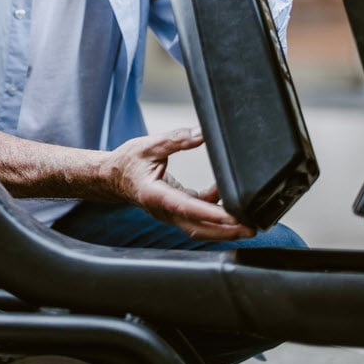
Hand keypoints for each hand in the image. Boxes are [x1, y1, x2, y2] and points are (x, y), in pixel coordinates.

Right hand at [108, 129, 255, 240]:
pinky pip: (199, 216)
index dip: (211, 213)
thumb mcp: (148, 145)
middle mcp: (164, 210)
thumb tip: (202, 133)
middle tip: (252, 227)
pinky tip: (223, 194)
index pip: (187, 208)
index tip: (233, 216)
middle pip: (199, 228)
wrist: (111, 176)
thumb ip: (176, 140)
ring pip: (201, 227)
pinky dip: (215, 210)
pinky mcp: (176, 210)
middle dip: (227, 230)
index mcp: (155, 195)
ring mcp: (170, 214)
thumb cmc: (127, 162)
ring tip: (248, 220)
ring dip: (225, 227)